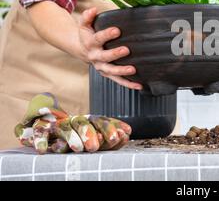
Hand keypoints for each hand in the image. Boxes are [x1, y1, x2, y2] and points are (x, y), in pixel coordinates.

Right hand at [15, 93, 131, 153]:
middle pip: (84, 122)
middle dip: (91, 133)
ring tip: (78, 148)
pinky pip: (40, 132)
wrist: (46, 127)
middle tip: (95, 146)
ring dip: (72, 137)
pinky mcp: (42, 129)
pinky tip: (44, 150)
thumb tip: (127, 135)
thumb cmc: (76, 136)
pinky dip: (41, 140)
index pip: (101, 121)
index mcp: (89, 121)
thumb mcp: (95, 136)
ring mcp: (59, 124)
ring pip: (66, 127)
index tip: (120, 135)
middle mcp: (75, 120)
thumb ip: (109, 137)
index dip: (111, 127)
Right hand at [79, 7, 142, 89]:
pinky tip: (139, 85)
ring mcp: (102, 67)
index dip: (107, 34)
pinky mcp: (108, 74)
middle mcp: (95, 57)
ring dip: (122, 71)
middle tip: (126, 50)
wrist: (81, 49)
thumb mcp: (84, 24)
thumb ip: (88, 16)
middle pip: (105, 57)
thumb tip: (93, 9)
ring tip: (133, 69)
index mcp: (90, 43)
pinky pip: (118, 81)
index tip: (117, 30)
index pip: (98, 38)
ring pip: (111, 71)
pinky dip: (128, 84)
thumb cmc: (87, 34)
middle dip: (115, 54)